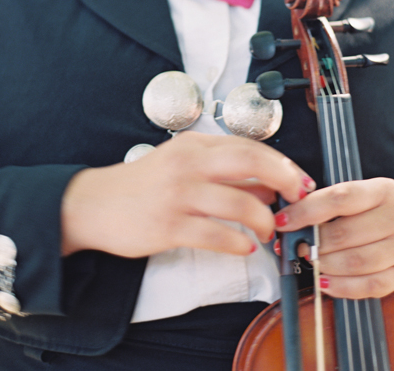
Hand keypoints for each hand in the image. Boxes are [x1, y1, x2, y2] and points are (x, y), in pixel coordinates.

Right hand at [61, 131, 312, 257]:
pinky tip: (245, 247)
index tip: (299, 180)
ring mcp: (178, 195)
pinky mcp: (169, 226)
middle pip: (251, 164)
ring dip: (264, 221)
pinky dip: (239, 243)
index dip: (282, 164)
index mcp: (193, 146)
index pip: (249, 147)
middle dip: (284, 181)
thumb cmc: (143, 186)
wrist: (94, 204)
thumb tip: (269, 184)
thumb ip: (221, 170)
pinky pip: (217, 235)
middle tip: (298, 200)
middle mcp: (188, 165)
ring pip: (240, 204)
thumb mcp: (181, 165)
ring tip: (268, 232)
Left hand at [274, 179, 393, 298]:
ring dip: (325, 265)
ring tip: (310, 262)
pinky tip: (324, 282)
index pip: (339, 199)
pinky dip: (342, 287)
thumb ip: (326, 202)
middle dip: (314, 243)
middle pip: (346, 234)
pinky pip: (370, 286)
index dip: (306, 212)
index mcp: (384, 190)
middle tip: (296, 246)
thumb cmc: (375, 208)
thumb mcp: (359, 194)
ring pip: (357, 262)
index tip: (282, 221)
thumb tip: (286, 220)